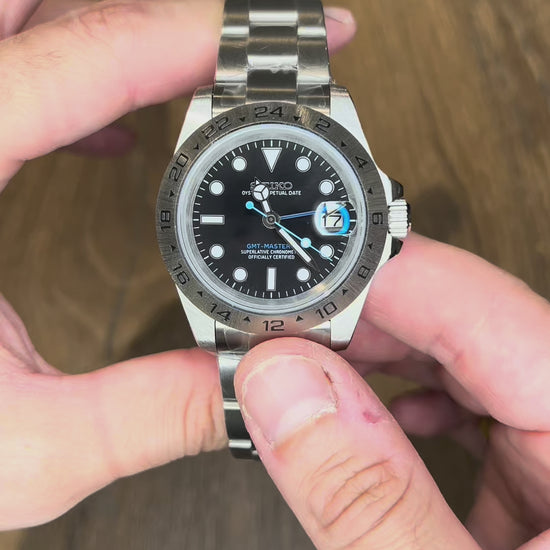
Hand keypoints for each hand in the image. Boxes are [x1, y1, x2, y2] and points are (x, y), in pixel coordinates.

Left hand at [0, 0, 356, 529]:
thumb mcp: (30, 446)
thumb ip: (154, 409)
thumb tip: (254, 379)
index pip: (76, 61)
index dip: (189, 41)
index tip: (269, 49)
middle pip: (36, 3)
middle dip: (149, 8)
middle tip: (237, 37)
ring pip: (20, 21)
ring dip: (113, 31)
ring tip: (197, 68)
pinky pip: (6, 74)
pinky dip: (72, 81)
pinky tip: (113, 132)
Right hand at [234, 233, 549, 549]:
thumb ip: (368, 498)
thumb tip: (284, 389)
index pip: (494, 319)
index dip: (397, 278)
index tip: (318, 266)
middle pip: (477, 330)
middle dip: (374, 318)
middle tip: (297, 318)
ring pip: (470, 365)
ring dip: (386, 358)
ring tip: (320, 361)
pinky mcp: (536, 487)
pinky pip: (474, 414)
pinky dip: (412, 407)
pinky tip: (378, 418)